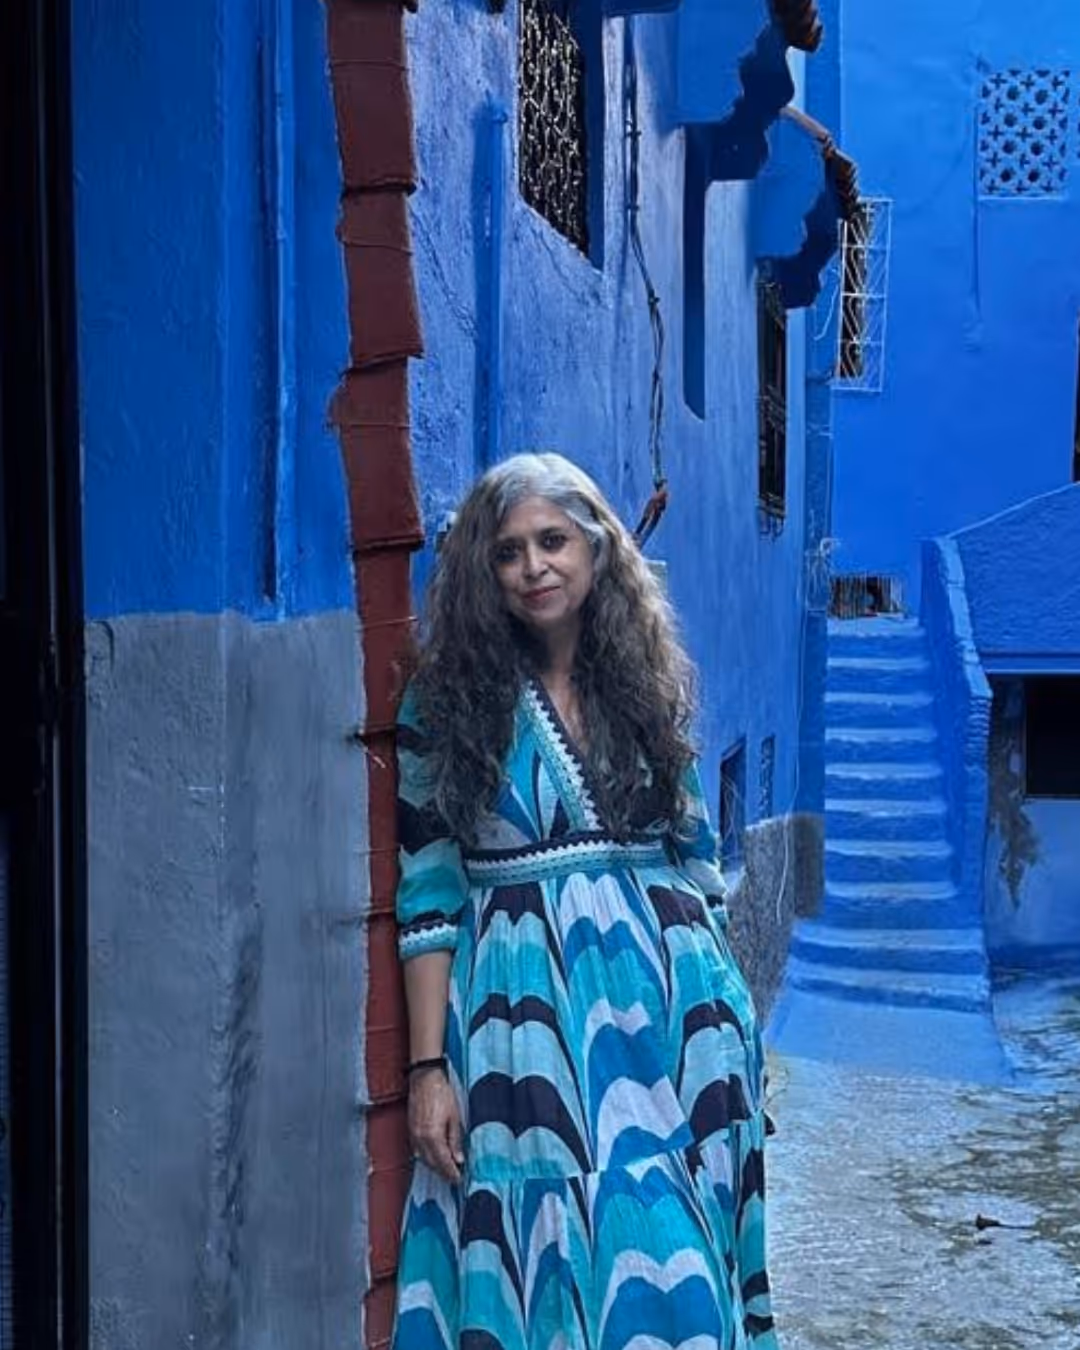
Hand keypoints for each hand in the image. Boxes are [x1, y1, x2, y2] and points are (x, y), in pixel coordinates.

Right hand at [407, 1068, 464, 1183]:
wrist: (424, 1078)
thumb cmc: (441, 1094)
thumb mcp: (455, 1117)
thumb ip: (455, 1140)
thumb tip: (459, 1159)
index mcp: (433, 1136)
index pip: (443, 1162)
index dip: (451, 1173)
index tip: (459, 1180)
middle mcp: (420, 1139)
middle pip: (432, 1164)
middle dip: (443, 1172)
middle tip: (454, 1177)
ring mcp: (413, 1135)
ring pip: (423, 1158)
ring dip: (434, 1166)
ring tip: (446, 1168)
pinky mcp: (410, 1129)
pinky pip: (417, 1150)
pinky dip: (426, 1156)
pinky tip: (434, 1156)